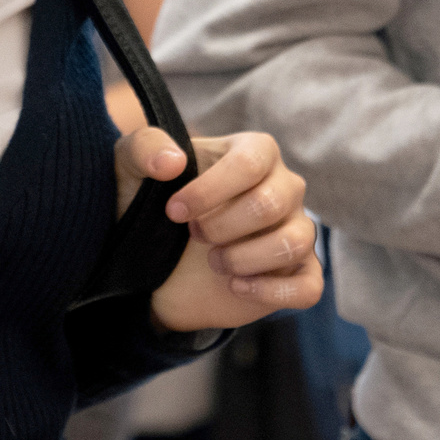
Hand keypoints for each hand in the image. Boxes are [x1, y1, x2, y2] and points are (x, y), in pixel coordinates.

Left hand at [134, 128, 324, 333]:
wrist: (154, 258)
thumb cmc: (151, 201)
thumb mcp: (131, 167)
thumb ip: (144, 149)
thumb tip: (171, 162)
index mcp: (255, 152)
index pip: (250, 163)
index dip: (209, 191)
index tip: (173, 212)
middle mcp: (284, 187)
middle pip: (271, 203)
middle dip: (221, 226)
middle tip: (193, 236)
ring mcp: (296, 230)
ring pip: (294, 243)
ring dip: (243, 258)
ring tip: (214, 262)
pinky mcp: (296, 274)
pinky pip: (308, 286)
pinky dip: (271, 291)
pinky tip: (235, 286)